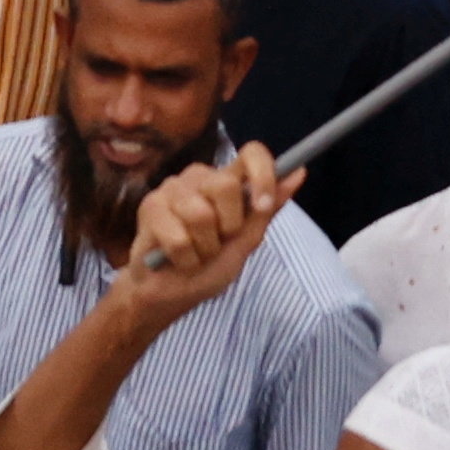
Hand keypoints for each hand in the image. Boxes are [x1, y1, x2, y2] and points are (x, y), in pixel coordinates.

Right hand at [109, 141, 298, 316]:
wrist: (168, 296)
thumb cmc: (207, 269)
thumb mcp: (244, 244)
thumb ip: (267, 210)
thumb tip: (299, 172)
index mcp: (228, 182)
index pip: (251, 154)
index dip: (262, 174)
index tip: (262, 205)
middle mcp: (200, 178)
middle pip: (226, 185)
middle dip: (228, 227)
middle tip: (217, 243)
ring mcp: (173, 188)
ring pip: (201, 215)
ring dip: (204, 249)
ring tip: (195, 254)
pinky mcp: (150, 206)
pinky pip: (178, 237)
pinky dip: (184, 260)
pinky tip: (175, 259)